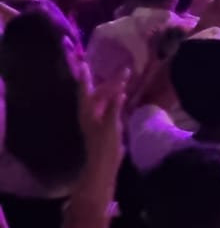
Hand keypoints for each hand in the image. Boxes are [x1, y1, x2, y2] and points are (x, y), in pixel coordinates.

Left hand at [77, 75, 126, 202]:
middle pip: (98, 93)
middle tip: (124, 72)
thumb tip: (119, 91)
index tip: (86, 63)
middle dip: (109, 82)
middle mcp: (89, 112)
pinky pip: (108, 106)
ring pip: (103, 99)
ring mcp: (96, 118)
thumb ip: (114, 108)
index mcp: (87, 111)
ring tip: (124, 81)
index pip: (86, 90)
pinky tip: (123, 96)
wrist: (103, 164)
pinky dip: (115, 99)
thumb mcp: (110, 126)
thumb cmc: (104, 146)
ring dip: (113, 90)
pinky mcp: (103, 124)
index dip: (86, 77)